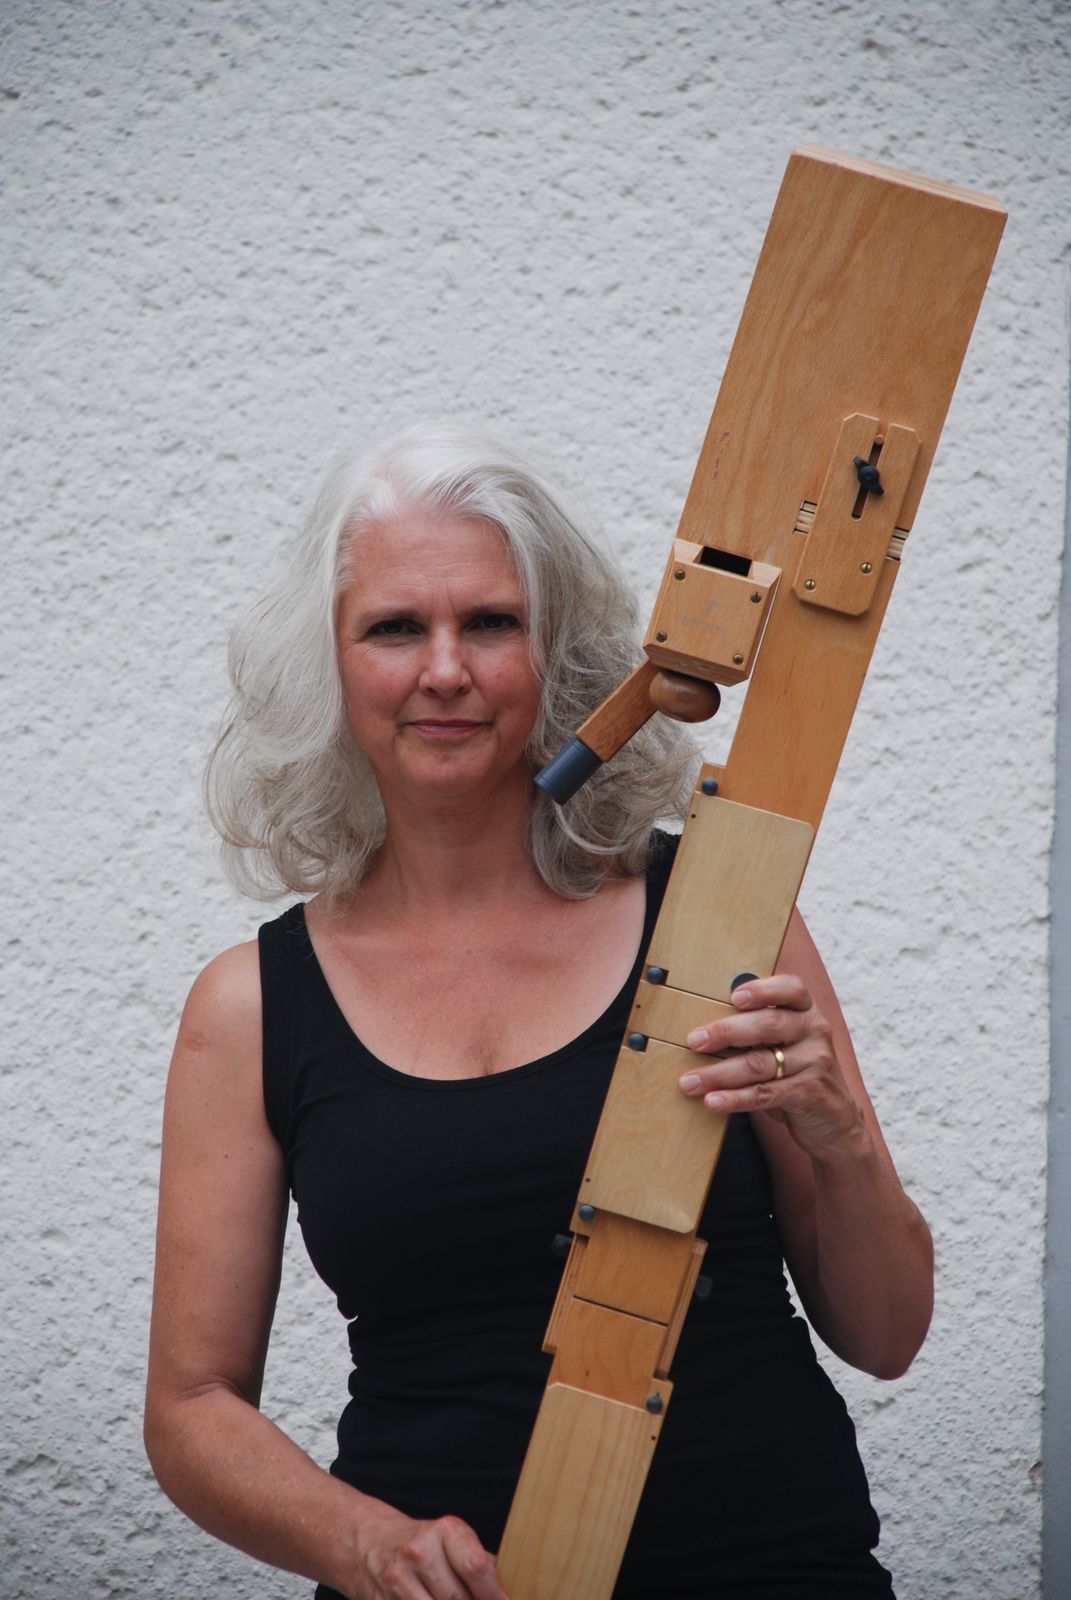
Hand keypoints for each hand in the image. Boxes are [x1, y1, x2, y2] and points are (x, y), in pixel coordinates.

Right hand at [348, 1502, 508, 1599]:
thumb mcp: (452, 1541)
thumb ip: (480, 1564)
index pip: (477, 1567)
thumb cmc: (421, 1544)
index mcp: (445, 1531)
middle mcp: (420, 1551)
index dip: (496, 1595)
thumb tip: (514, 1585)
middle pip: (458, 1599)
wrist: (367, 1541)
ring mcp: (397, 1579)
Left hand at [676, 973, 864, 1160]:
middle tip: (694, 1041)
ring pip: (760, 1064)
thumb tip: (703, 1025)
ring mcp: (816, 1062)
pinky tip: (712, 1101)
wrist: (835, 1121)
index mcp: (807, 1011)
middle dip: (726, 1031)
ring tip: (689, 1082)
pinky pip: (765, 1094)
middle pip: (768, 1024)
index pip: (791, 988)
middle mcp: (815, 1031)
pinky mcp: (810, 1093)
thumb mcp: (785, 1044)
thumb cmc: (795, 1074)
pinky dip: (734, 1099)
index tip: (733, 997)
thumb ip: (757, 1029)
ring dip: (719, 1073)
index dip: (762, 989)